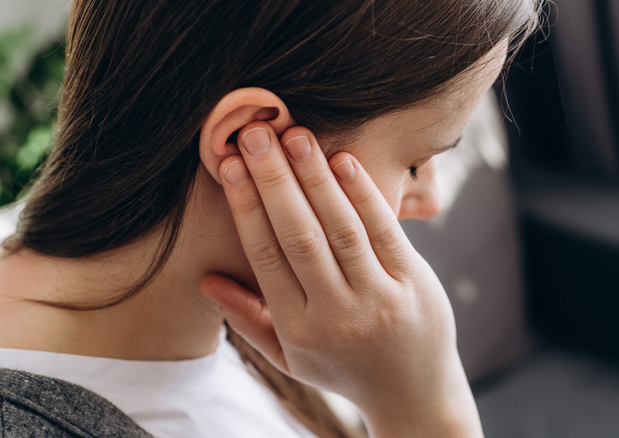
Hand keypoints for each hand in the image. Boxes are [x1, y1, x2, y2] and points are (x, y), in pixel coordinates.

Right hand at [199, 122, 482, 436]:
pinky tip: (342, 160)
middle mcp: (336, 313)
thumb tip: (205, 281)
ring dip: (315, 179)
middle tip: (254, 134)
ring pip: (340, 228)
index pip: (265, 256)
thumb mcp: (289, 356)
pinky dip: (362, 193)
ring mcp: (378, 297)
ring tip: (294, 136)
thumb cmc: (343, 367)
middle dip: (273, 180)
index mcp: (298, 328)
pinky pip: (384, 230)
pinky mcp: (413, 281)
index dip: (245, 207)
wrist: (413, 391)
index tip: (228, 165)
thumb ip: (248, 319)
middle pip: (298, 236)